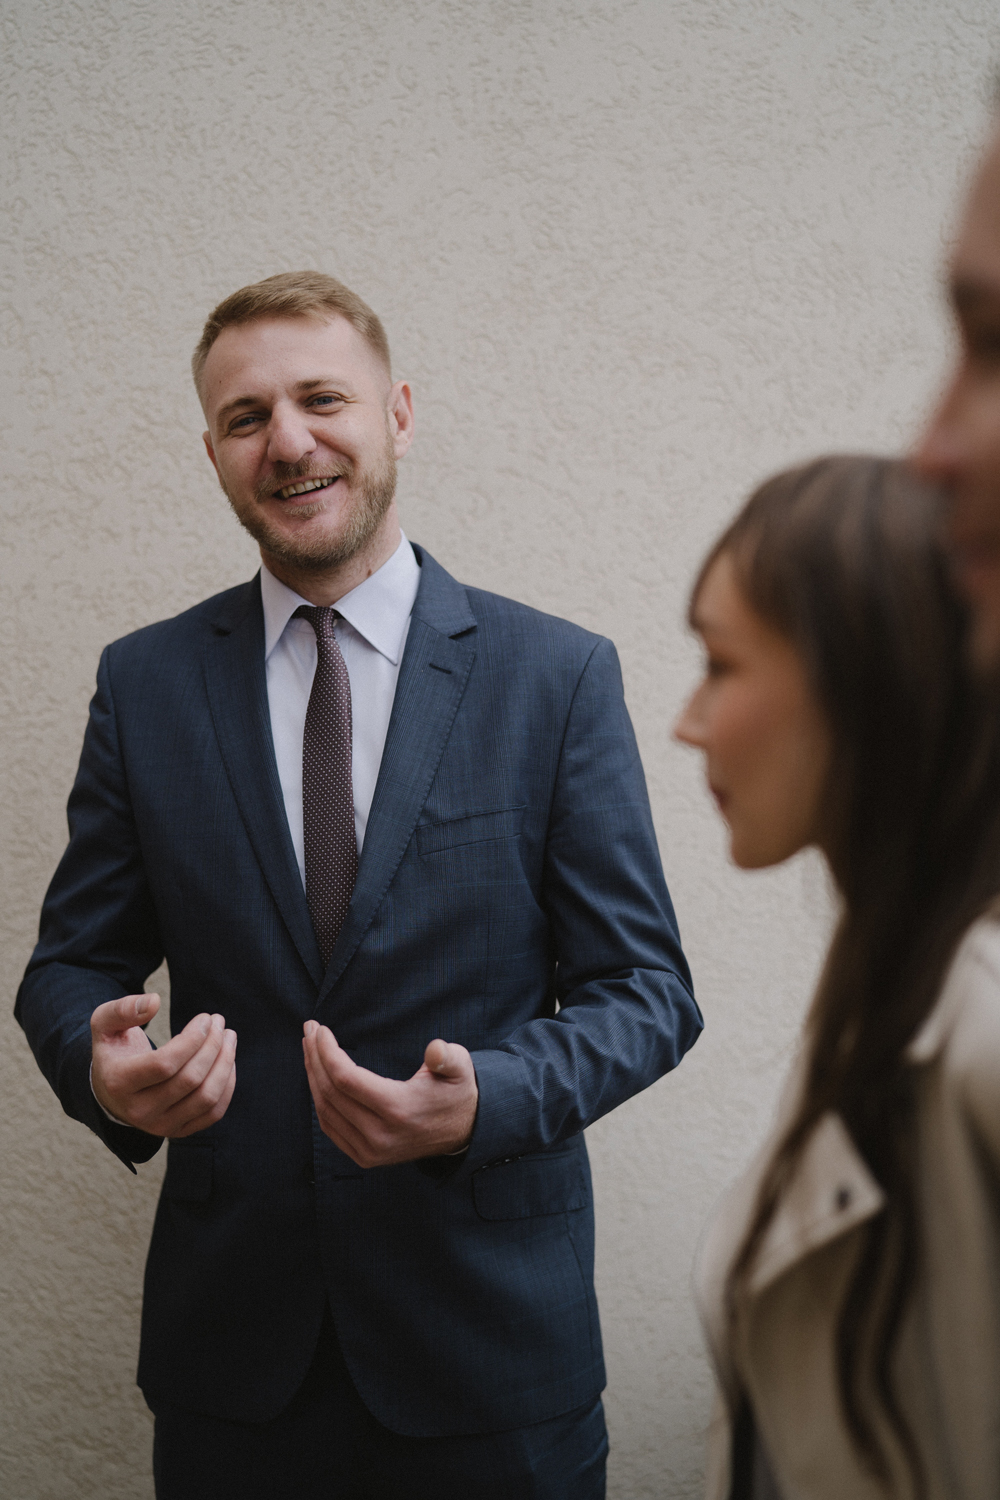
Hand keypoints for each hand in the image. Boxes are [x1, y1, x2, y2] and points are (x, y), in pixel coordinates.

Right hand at [90, 993, 236, 1138]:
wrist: (112, 1092)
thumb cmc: (114, 1051)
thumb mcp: (104, 1025)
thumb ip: (123, 1009)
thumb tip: (155, 1001)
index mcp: (119, 1083)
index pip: (165, 1064)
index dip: (192, 1039)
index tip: (205, 1018)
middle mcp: (139, 1111)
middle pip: (190, 1079)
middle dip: (213, 1045)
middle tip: (219, 1022)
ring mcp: (160, 1126)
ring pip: (206, 1098)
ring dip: (225, 1063)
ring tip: (228, 1037)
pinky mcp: (178, 1131)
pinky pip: (213, 1113)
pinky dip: (227, 1085)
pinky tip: (227, 1060)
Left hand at [302, 1022, 477, 1166]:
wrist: (463, 1131)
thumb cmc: (456, 1091)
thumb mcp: (459, 1068)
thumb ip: (449, 1057)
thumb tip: (436, 1050)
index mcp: (398, 1110)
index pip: (346, 1079)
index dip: (327, 1052)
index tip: (321, 1029)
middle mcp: (380, 1135)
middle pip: (330, 1092)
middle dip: (315, 1057)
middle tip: (310, 1029)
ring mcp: (371, 1150)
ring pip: (326, 1110)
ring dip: (312, 1076)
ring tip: (309, 1048)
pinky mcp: (365, 1157)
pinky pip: (330, 1127)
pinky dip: (319, 1100)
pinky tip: (317, 1077)